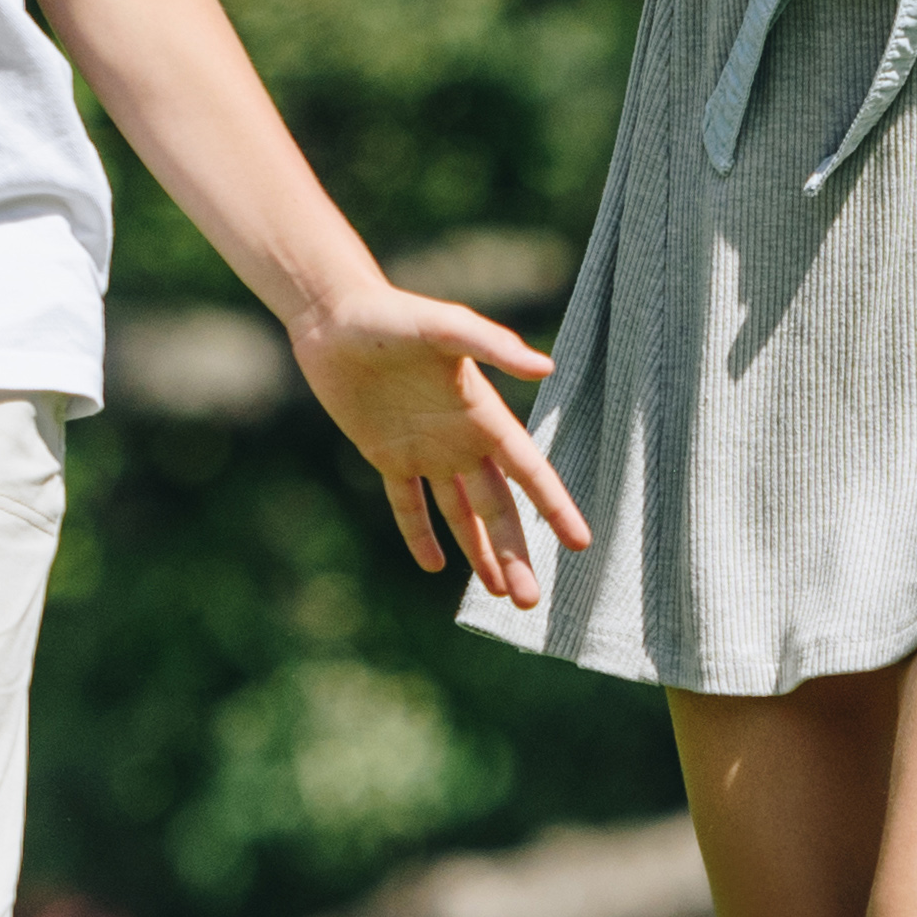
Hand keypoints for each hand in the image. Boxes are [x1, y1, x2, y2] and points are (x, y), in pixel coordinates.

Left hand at [292, 276, 581, 607]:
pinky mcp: (388, 454)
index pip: (529, 471)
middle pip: (499, 508)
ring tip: (501, 595)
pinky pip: (408, 504)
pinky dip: (420, 534)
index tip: (580, 544)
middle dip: (517, 554)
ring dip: (482, 553)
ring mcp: (426, 450)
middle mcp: (462, 438)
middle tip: (531, 602)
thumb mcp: (445, 327)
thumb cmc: (393, 314)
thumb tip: (546, 369)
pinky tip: (434, 566)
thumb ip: (493, 346)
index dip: (555, 507)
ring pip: (462, 514)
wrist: (335, 317)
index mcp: (484, 414)